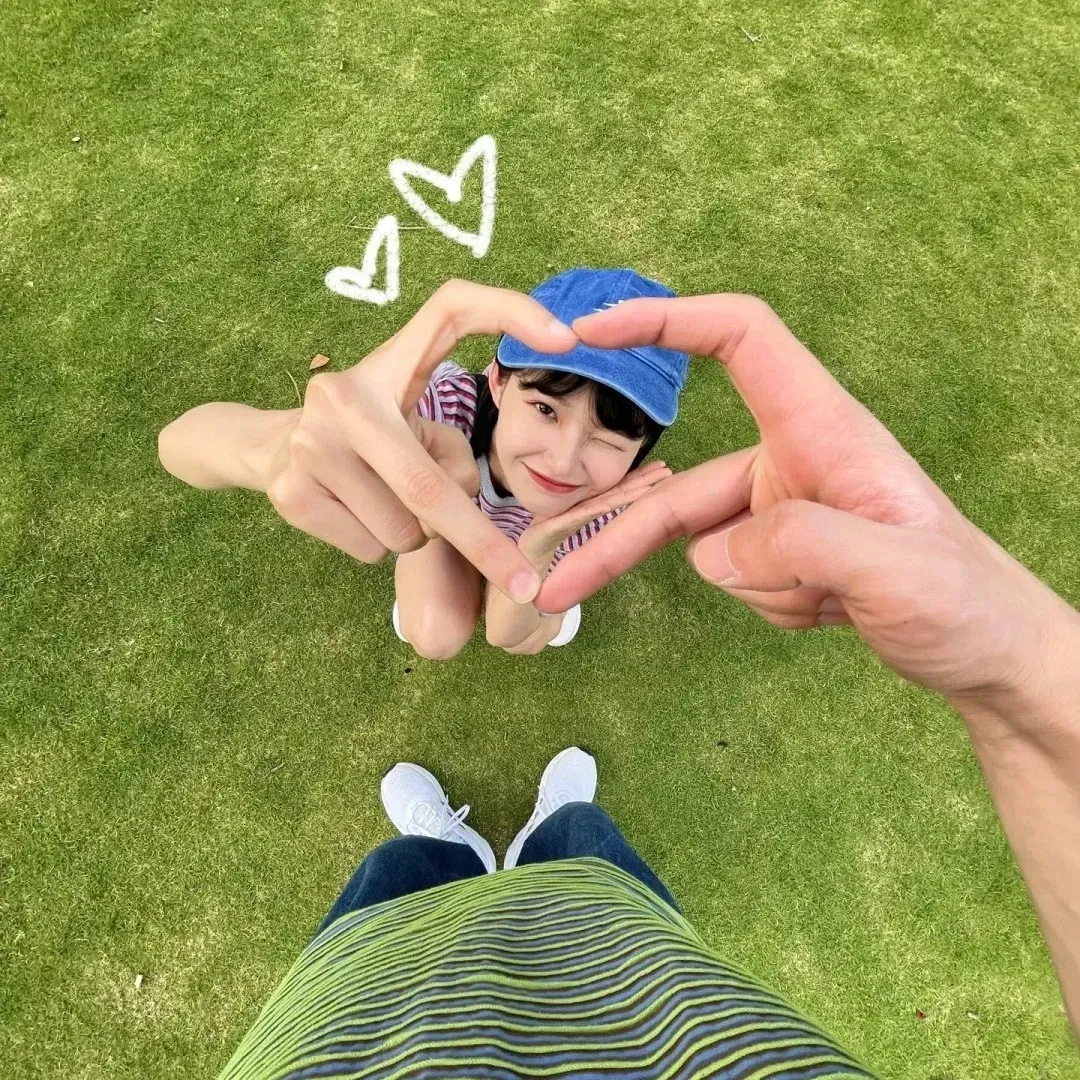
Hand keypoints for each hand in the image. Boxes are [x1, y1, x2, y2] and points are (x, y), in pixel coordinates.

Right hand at [260, 279, 576, 603]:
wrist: (268, 448)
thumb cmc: (366, 435)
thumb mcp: (410, 424)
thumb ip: (450, 453)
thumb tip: (464, 502)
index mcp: (386, 363)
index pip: (452, 309)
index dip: (509, 310)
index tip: (565, 338)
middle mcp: (343, 396)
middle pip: (431, 487)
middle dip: (485, 547)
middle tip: (526, 586)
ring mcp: (312, 446)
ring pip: (405, 531)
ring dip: (415, 534)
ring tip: (383, 497)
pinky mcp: (292, 494)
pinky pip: (372, 549)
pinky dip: (378, 545)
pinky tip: (354, 511)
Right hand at [537, 294, 1079, 706]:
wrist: (990, 655)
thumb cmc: (966, 600)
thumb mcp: (899, 571)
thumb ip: (802, 545)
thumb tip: (712, 553)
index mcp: (823, 429)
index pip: (739, 338)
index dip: (666, 319)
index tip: (593, 332)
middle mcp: (793, 460)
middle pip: (680, 487)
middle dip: (621, 540)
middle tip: (558, 587)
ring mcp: (782, 510)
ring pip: (707, 545)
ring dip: (754, 588)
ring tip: (823, 606)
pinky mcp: (781, 554)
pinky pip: (734, 578)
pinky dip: (766, 605)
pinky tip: (825, 613)